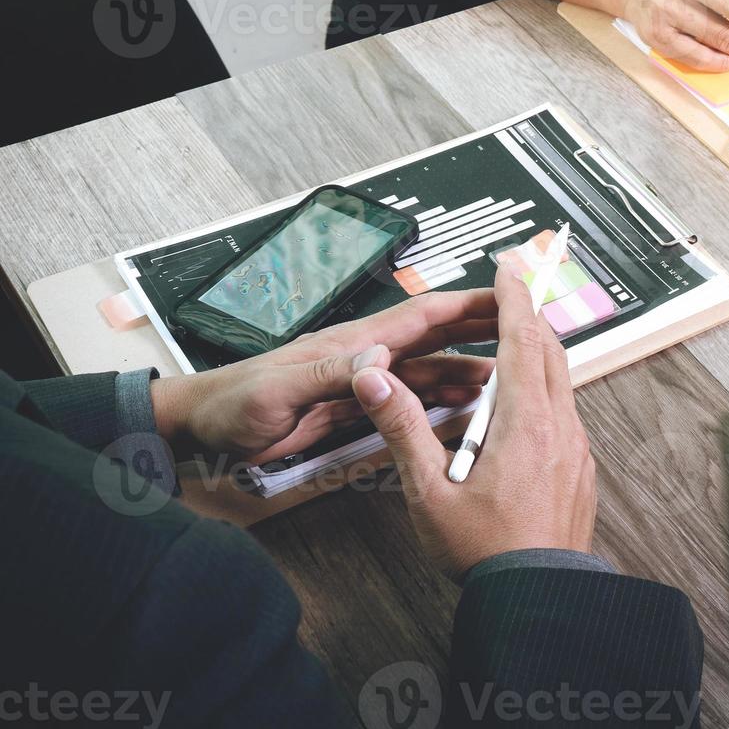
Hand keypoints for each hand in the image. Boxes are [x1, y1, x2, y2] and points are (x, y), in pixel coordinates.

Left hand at [150, 291, 498, 463]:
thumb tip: (381, 360)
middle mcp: (366, 358)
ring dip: (466, 374)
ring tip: (505, 383)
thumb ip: (332, 374)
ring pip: (428, 373)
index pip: (422, 317)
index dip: (467, 306)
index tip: (506, 298)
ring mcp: (363, 383)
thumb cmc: (233, 403)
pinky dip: (439, 403)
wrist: (204, 430)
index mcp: (354, 344)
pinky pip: (408, 402)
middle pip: (436, 337)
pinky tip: (461, 410)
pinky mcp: (355, 409)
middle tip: (524, 332)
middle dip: (481, 330)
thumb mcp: (281, 390)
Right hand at [350, 259, 596, 581]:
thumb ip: (402, 428)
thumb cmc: (484, 553)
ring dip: (536, 358)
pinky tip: (518, 412)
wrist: (539, 602)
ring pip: (562, 384)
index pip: (524, 340)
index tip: (509, 267)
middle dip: (529, 319)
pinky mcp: (580, 472)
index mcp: (527, 425)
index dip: (514, 298)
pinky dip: (544, 394)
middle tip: (508, 295)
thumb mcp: (429, 492)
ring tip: (508, 348)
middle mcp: (561, 430)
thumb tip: (376, 378)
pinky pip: (565, 415)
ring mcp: (576, 452)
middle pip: (551, 354)